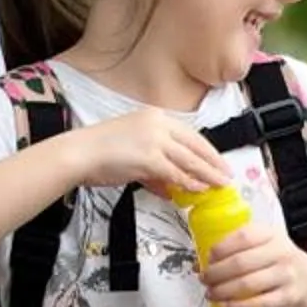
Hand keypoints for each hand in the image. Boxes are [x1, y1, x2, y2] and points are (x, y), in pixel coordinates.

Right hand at [68, 109, 234, 197]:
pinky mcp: (150, 157)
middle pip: (195, 145)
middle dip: (213, 162)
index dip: (206, 150)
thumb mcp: (132, 153)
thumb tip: (169, 187)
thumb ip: (154, 169)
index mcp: (154, 117)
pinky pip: (176, 173)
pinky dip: (189, 182)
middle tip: (226, 175)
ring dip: (206, 174)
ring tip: (218, 185)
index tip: (217, 161)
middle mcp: (158, 124)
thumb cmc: (99, 152)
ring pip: (189, 159)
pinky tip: (198, 189)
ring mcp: (154, 139)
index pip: (189, 133)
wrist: (79, 153)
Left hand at [198, 218, 306, 306]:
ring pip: (246, 284)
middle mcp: (281, 252)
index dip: (221, 248)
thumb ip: (236, 249)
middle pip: (240, 262)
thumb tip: (197, 263)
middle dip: (216, 273)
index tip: (208, 258)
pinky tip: (224, 305)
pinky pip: (257, 303)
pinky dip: (236, 306)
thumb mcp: (264, 245)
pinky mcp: (287, 297)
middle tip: (204, 279)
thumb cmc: (277, 261)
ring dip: (222, 291)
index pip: (243, 237)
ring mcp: (286, 275)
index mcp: (271, 234)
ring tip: (210, 293)